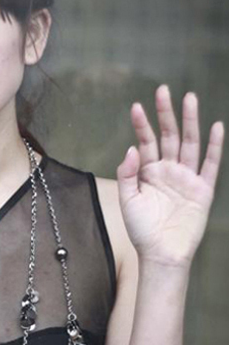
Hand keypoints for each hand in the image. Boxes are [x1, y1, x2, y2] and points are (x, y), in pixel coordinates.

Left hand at [116, 85, 224, 266]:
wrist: (161, 254)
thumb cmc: (141, 230)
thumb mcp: (128, 200)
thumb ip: (128, 173)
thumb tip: (131, 147)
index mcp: (149, 172)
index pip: (145, 142)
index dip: (141, 124)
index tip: (136, 106)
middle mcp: (169, 170)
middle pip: (169, 136)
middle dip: (166, 113)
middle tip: (163, 90)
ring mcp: (187, 178)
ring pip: (190, 144)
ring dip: (190, 121)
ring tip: (189, 98)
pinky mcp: (203, 190)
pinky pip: (210, 165)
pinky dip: (214, 147)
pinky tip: (216, 127)